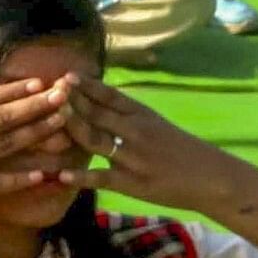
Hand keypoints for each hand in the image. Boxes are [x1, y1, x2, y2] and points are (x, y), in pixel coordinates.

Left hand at [62, 75, 255, 215]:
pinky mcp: (133, 183)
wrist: (213, 178)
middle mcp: (136, 131)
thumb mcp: (155, 123)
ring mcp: (133, 157)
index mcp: (141, 115)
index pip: (110, 95)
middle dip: (70, 102)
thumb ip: (125, 112)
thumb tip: (91, 96)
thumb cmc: (178, 149)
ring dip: (71, 129)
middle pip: (97, 113)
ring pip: (96, 140)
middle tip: (45, 92)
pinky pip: (103, 178)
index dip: (86, 85)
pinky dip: (82, 177)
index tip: (64, 75)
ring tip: (46, 121)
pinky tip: (61, 175)